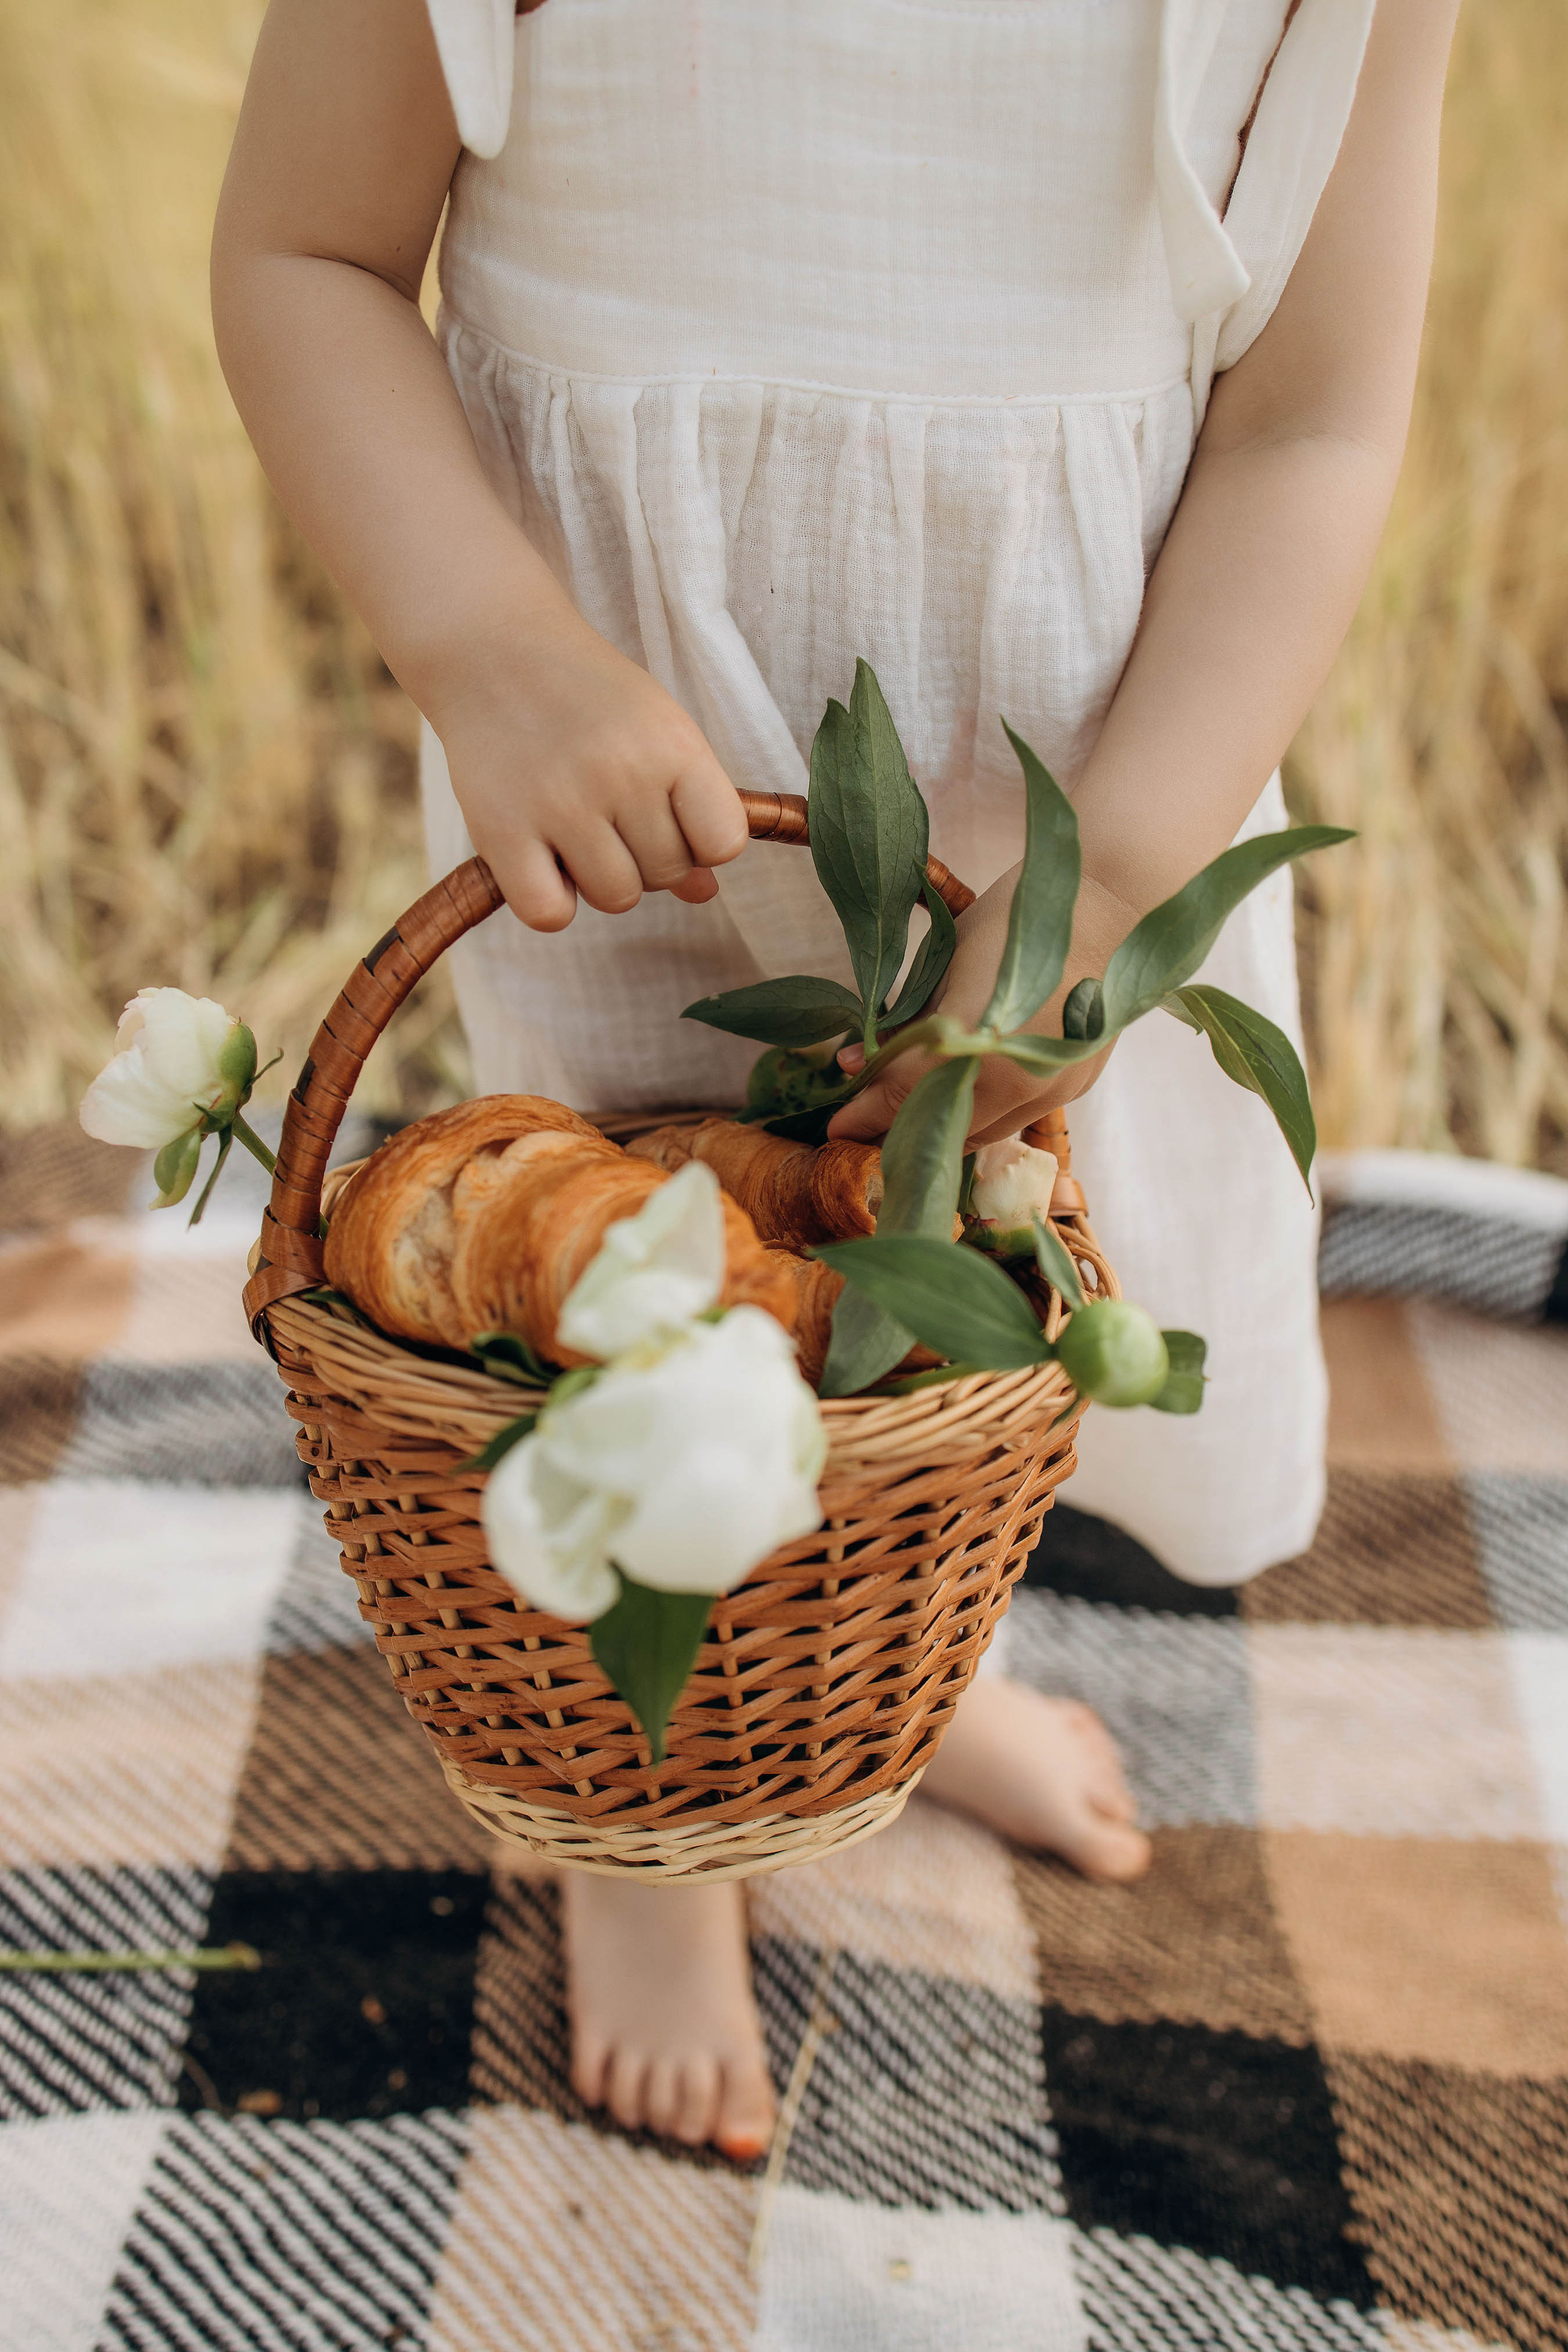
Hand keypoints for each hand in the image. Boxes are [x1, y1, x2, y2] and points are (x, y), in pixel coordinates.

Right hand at [426, 585, 747, 931]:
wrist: (492, 652)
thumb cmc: (589, 699)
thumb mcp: (656, 733)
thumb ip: (689, 809)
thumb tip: (705, 895)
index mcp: (673, 745)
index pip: (723, 842)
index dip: (702, 843)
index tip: (670, 817)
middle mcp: (621, 774)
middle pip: (668, 874)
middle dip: (646, 856)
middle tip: (608, 811)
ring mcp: (560, 804)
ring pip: (616, 898)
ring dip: (599, 878)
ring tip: (575, 829)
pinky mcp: (501, 831)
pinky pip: (549, 915)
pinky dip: (550, 901)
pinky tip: (541, 860)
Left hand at [827, 866, 1136, 1146]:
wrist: (1114, 901)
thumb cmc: (1020, 920)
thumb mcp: (950, 963)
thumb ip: (908, 1021)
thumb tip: (859, 1061)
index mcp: (975, 1045)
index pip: (904, 1098)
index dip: (864, 1116)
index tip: (837, 1125)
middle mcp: (1018, 1082)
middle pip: (944, 1131)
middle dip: (901, 1128)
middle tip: (867, 1116)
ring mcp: (1054, 1088)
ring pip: (985, 1133)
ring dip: (944, 1127)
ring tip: (910, 1107)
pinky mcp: (1077, 1082)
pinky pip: (1018, 1117)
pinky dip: (984, 1113)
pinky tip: (965, 1091)